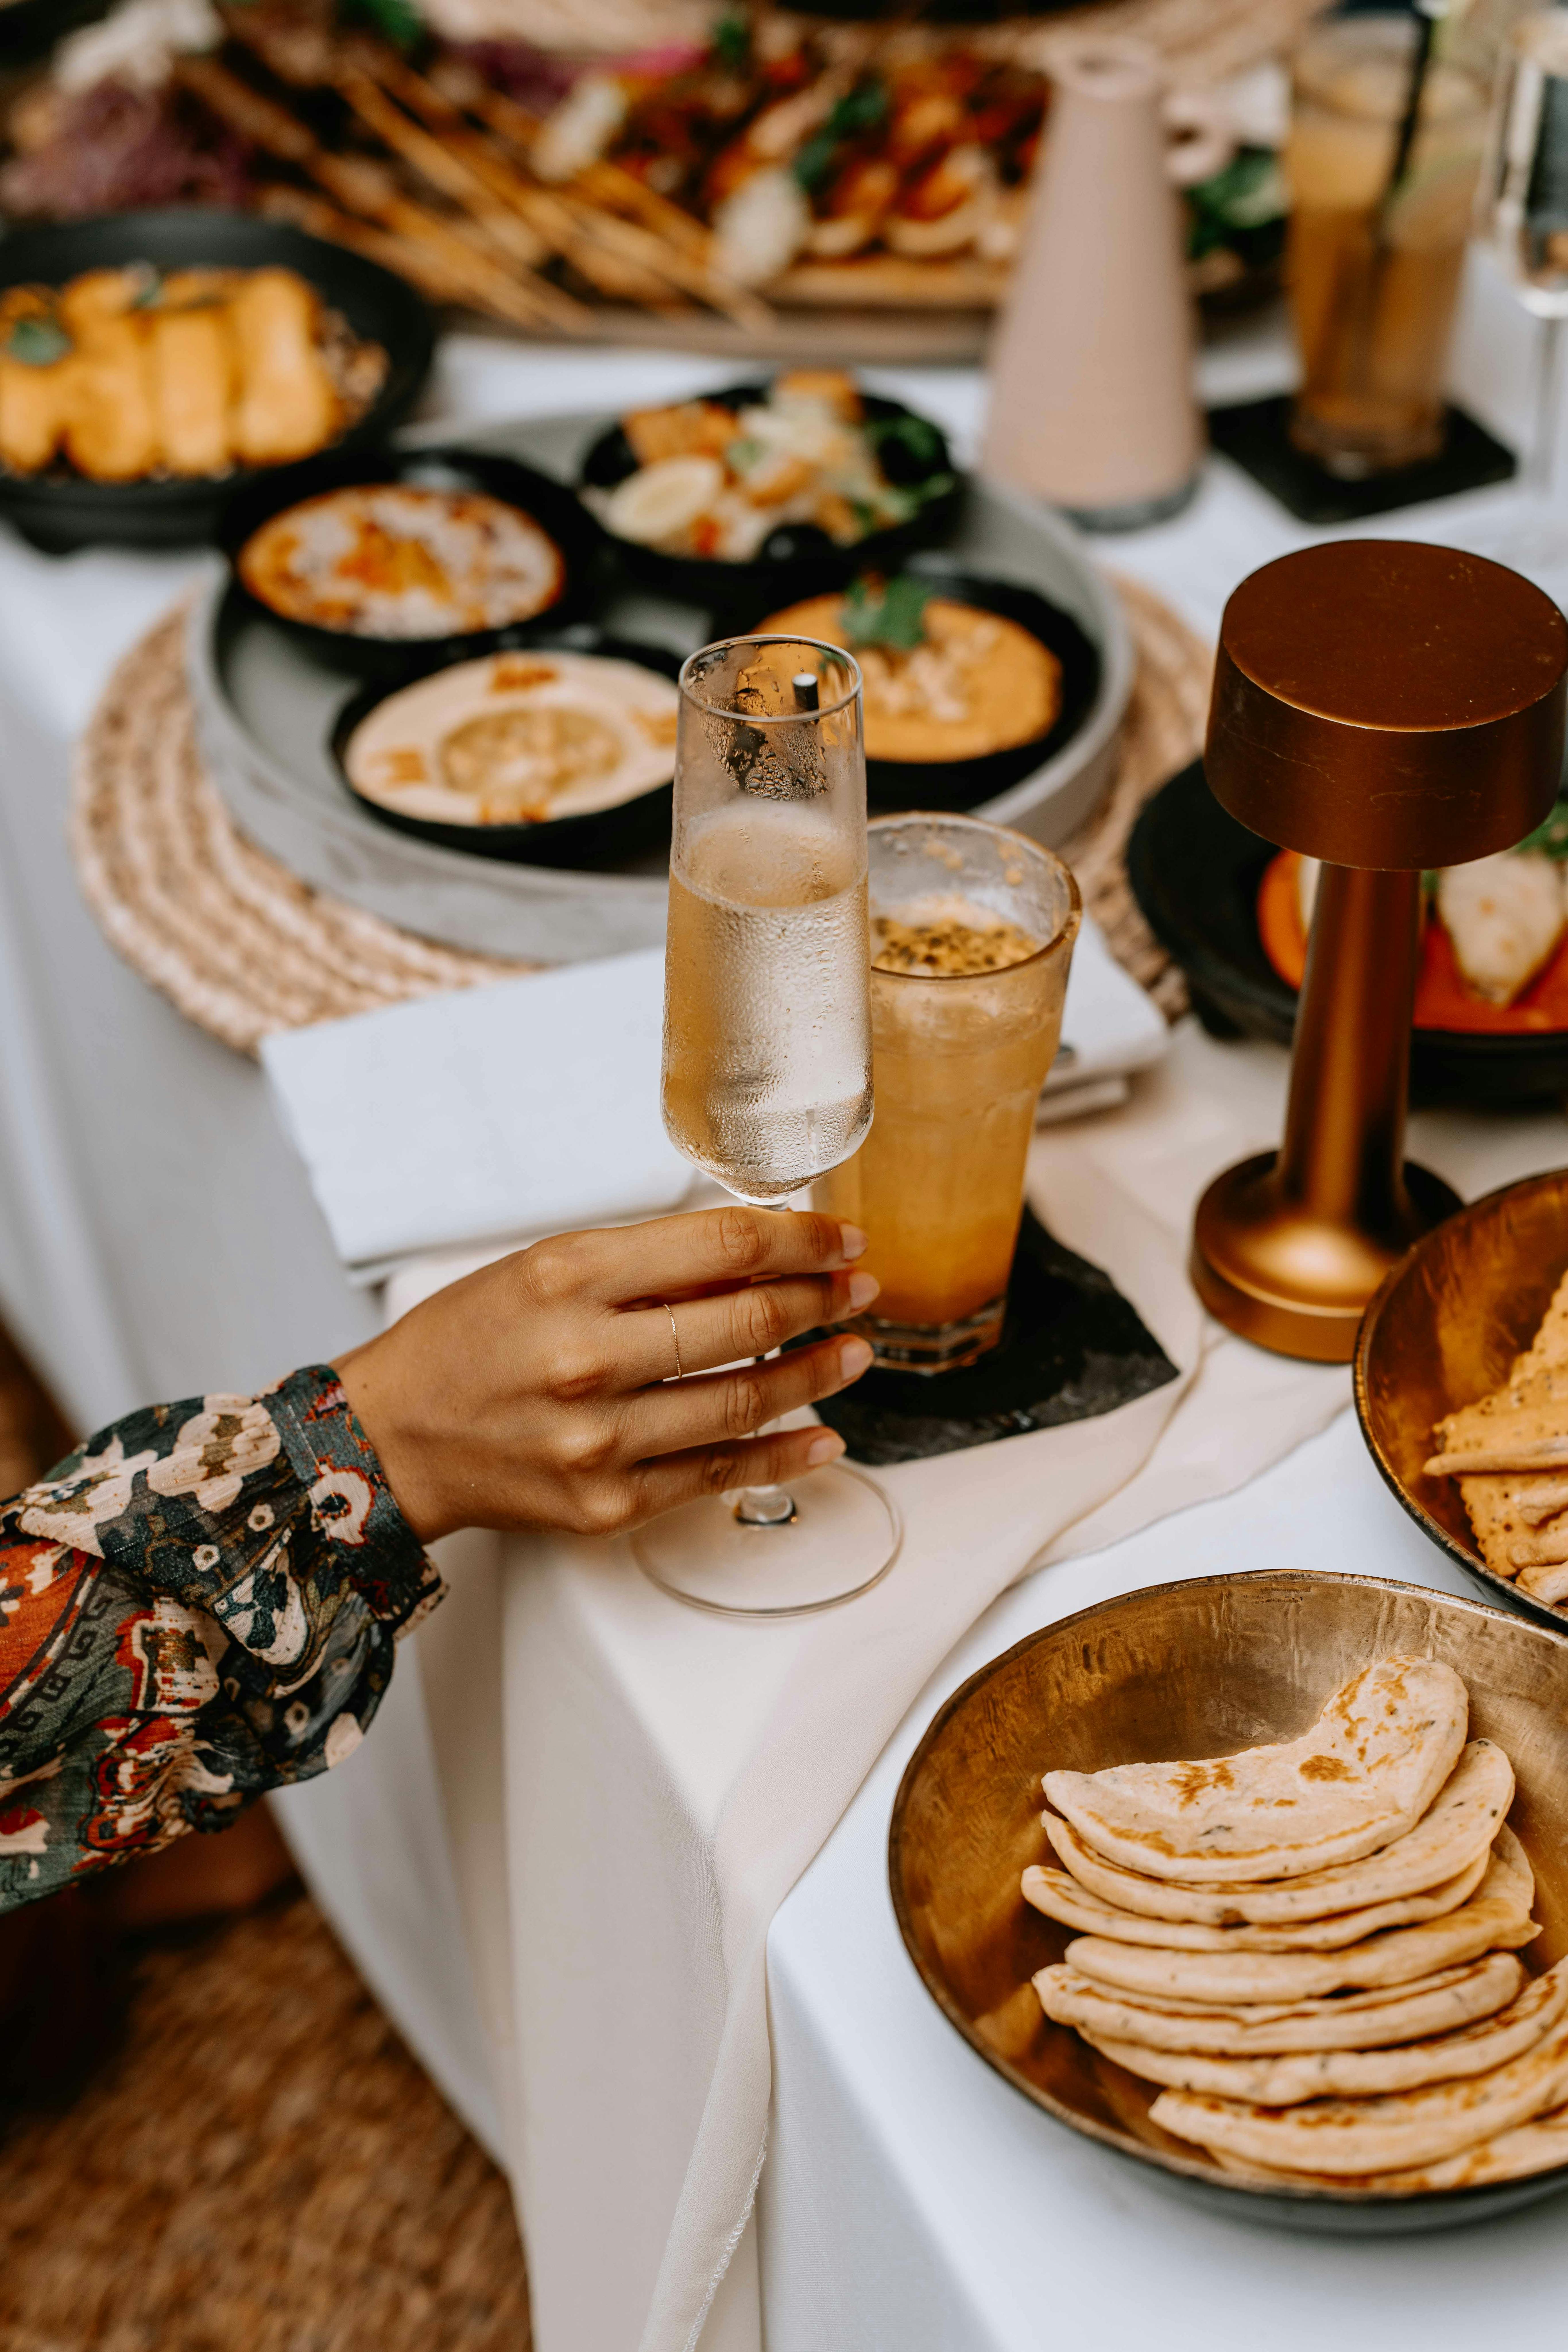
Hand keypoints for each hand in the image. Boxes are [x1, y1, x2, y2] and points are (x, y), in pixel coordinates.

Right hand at [334, 1207, 877, 1543]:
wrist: (392, 1438)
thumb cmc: (468, 1344)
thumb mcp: (545, 1269)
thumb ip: (646, 1264)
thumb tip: (754, 1254)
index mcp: (570, 1278)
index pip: (720, 1247)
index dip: (798, 1240)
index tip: (839, 1239)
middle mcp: (587, 1357)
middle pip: (743, 1320)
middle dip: (819, 1301)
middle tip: (859, 1290)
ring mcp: (599, 1439)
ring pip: (743, 1401)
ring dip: (815, 1375)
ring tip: (853, 1353)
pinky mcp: (606, 1503)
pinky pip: (717, 1476)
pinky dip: (782, 1458)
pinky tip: (824, 1438)